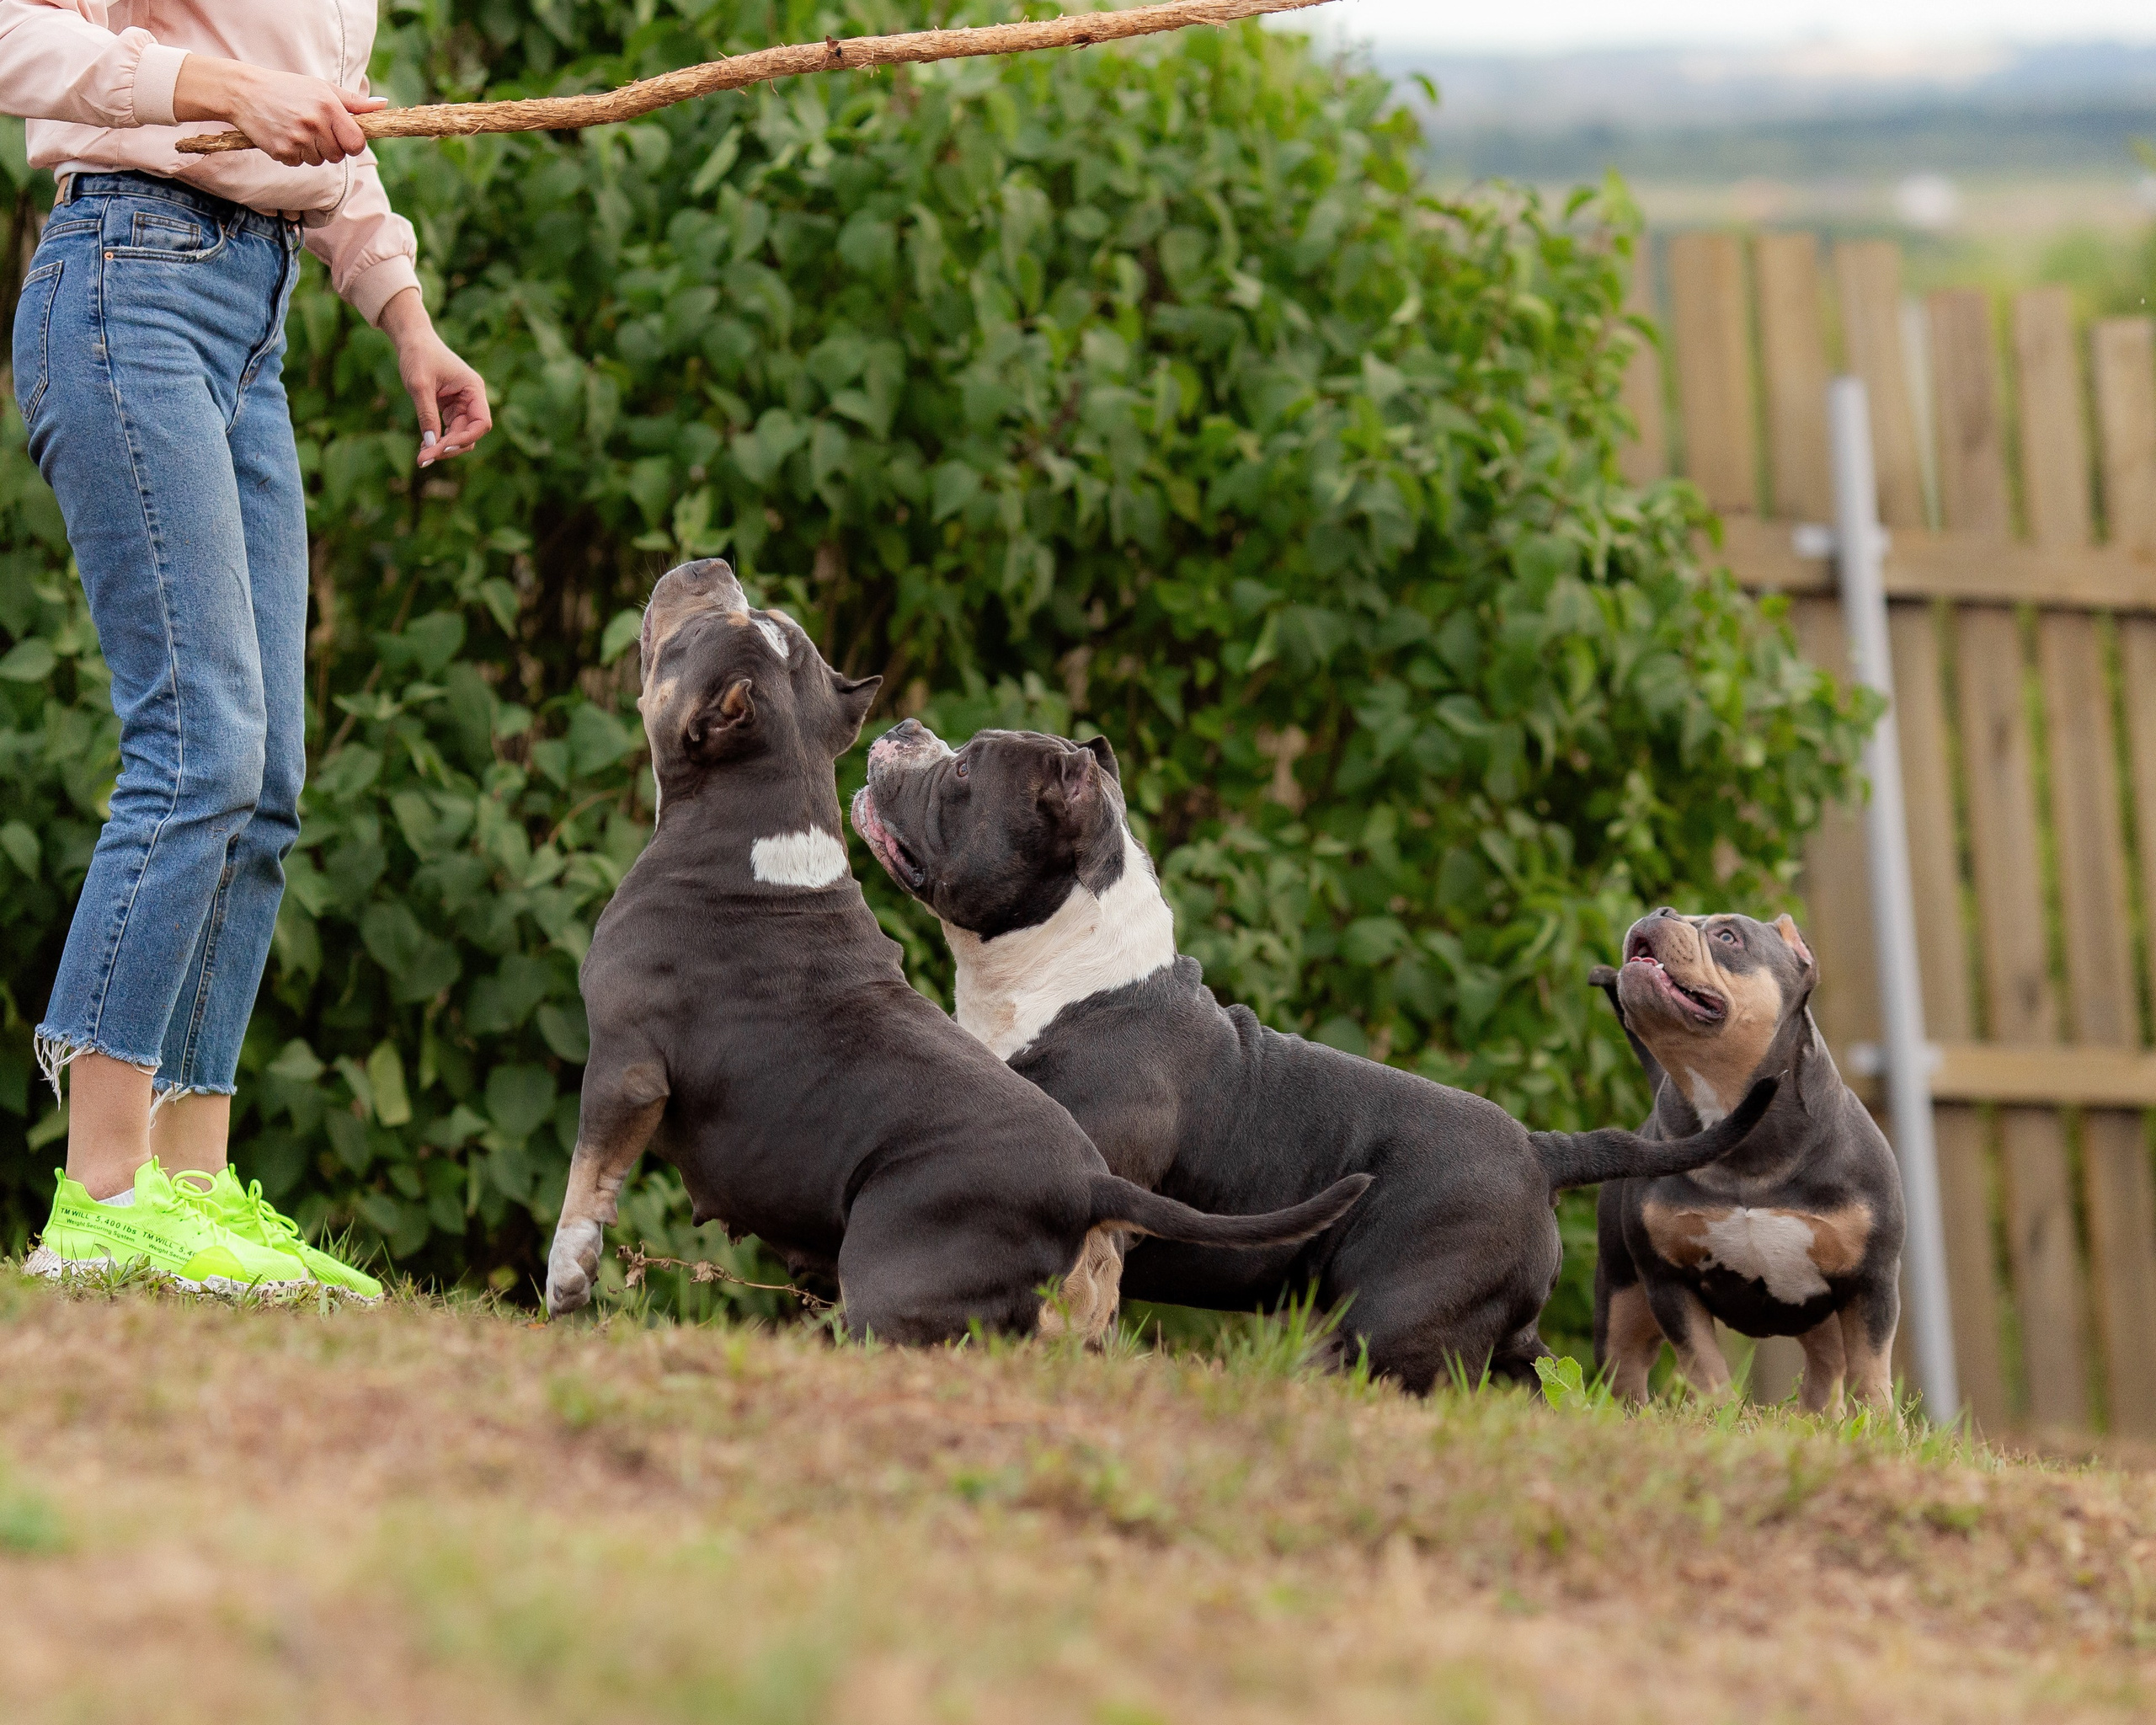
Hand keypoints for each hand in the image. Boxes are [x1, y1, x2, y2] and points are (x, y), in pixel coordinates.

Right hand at [173, 56, 383, 166]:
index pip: (357, 144)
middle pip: (338, 156)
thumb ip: (354, 102)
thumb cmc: (288, 89)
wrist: (243, 91)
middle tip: (312, 129)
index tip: (343, 138)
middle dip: (329, 147)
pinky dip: (292, 154)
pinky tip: (282, 135)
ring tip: (295, 128)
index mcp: (329, 107)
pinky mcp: (282, 151)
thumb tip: (384, 106)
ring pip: (319, 162)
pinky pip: (298, 163)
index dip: (352, 144)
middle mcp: (315, 123)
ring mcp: (298, 139)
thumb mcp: (322, 88)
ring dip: (310, 151)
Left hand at [379, 290, 491, 466]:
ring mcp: (462, 404)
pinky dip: (438, 440)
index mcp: (473, 389)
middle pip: (470, 434)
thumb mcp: (419, 385)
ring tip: (422, 456)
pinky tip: (424, 447)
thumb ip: (427, 415)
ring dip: (444, 447)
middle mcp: (472, 398)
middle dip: (450, 448)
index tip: (442, 448)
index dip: (464, 439)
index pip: (480, 423)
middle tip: (425, 458)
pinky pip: (449, 430)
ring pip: (460, 435)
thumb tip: (431, 445)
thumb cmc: (418, 355)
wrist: (411, 339)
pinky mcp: (451, 407)